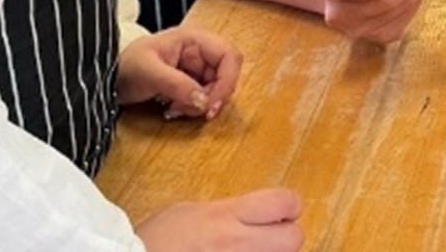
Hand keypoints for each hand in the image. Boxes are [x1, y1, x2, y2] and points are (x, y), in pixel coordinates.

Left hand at [116, 26, 242, 120]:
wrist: (107, 80)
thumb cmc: (125, 67)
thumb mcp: (149, 73)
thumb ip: (177, 85)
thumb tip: (204, 102)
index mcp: (194, 39)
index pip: (229, 56)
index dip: (228, 81)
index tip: (212, 106)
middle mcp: (200, 52)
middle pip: (225, 76)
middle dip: (210, 97)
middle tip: (188, 110)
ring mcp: (196, 68)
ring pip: (216, 90)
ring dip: (199, 105)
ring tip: (174, 109)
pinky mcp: (190, 83)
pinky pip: (203, 98)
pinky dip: (191, 108)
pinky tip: (173, 109)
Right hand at [137, 188, 303, 251]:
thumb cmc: (152, 242)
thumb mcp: (188, 212)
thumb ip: (224, 212)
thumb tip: (248, 214)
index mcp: (224, 216)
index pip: (284, 202)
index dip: (287, 206)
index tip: (280, 212)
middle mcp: (235, 244)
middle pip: (294, 239)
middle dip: (286, 237)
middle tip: (270, 238)